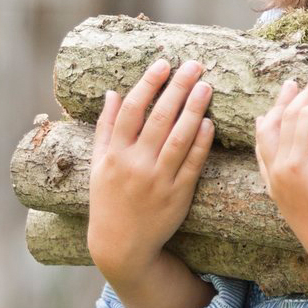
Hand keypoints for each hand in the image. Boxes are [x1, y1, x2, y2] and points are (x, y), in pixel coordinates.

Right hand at [87, 58, 215, 281]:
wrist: (121, 244)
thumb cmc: (108, 199)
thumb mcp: (98, 164)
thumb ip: (105, 127)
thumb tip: (113, 92)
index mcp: (114, 155)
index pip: (132, 111)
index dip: (149, 84)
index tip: (164, 63)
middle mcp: (135, 165)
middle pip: (160, 118)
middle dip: (178, 88)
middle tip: (194, 65)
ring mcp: (158, 180)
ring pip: (180, 138)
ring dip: (194, 109)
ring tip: (206, 86)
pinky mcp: (179, 194)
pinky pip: (193, 163)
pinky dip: (202, 141)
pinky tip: (209, 121)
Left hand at [254, 68, 307, 285]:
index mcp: (295, 162)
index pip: (306, 117)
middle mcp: (277, 167)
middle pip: (286, 120)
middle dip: (304, 94)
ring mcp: (273, 178)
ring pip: (269, 132)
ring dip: (279, 107)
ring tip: (289, 86)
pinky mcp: (274, 187)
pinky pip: (262, 152)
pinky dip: (264, 132)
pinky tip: (265, 121)